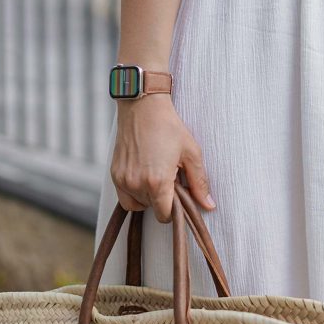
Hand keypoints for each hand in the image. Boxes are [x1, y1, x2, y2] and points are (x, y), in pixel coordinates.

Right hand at [110, 94, 215, 221]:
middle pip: (152, 209)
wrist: (144, 107)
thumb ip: (199, 183)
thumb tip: (209, 205)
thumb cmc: (169, 127)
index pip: (164, 215)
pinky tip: (144, 174)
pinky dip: (134, 192)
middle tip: (170, 178)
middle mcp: (136, 184)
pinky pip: (124, 196)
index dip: (175, 209)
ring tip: (157, 175)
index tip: (179, 194)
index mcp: (157, 182)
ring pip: (137, 204)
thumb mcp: (191, 154)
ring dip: (148, 197)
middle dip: (163, 199)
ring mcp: (122, 180)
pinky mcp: (114, 173)